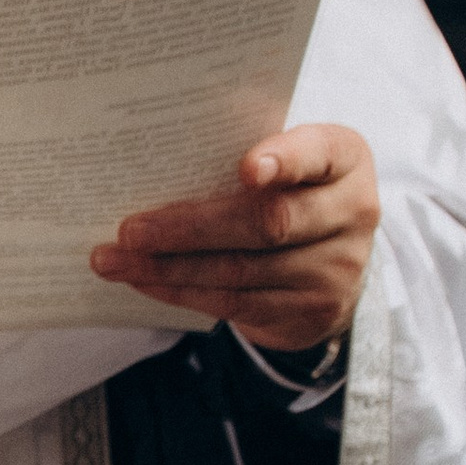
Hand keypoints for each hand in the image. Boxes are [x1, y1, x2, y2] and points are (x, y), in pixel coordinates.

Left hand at [90, 123, 379, 350]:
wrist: (334, 262)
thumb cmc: (291, 190)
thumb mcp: (288, 160)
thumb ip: (247, 153)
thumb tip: (152, 160)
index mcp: (345, 158)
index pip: (319, 153)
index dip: (285, 160)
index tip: (246, 168)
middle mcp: (351, 212)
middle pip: (268, 223)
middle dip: (190, 228)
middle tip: (131, 229)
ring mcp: (335, 268)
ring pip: (241, 270)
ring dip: (169, 268)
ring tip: (115, 259)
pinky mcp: (310, 311)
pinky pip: (235, 303)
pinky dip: (181, 291)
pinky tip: (143, 280)